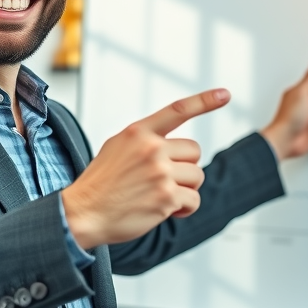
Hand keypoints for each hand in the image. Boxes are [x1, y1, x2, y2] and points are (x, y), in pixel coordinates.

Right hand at [62, 88, 230, 249]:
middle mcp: (151, 149)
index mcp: (138, 132)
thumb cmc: (100, 184)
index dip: (204, 101)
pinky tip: (166, 211)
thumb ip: (143, 140)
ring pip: (197, 177)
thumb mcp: (116, 148)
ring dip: (185, 190)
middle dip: (185, 168)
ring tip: (162, 196)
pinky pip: (193, 200)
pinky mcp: (166, 198)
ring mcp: (160, 173)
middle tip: (165, 180)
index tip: (224, 94)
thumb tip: (169, 143)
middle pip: (194, 152)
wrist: (83, 213)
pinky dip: (184, 209)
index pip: (178, 110)